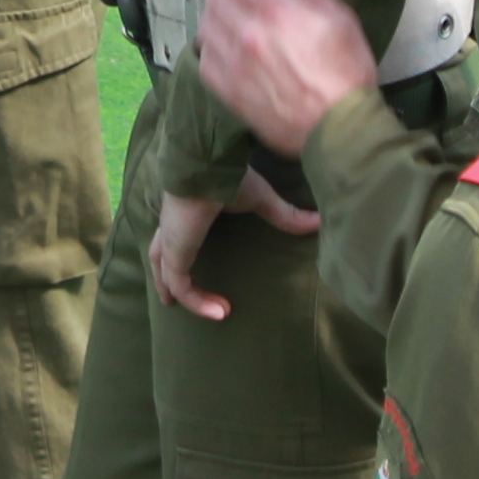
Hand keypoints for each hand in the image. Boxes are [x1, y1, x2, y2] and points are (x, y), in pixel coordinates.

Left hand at [150, 168, 322, 323]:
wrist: (208, 165)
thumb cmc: (229, 175)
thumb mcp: (260, 198)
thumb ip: (285, 214)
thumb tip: (319, 221)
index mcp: (186, 211)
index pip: (174, 234)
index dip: (177, 250)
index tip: (189, 266)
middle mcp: (172, 226)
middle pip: (159, 257)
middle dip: (164, 279)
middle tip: (170, 299)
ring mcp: (170, 240)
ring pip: (168, 275)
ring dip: (184, 297)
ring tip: (213, 314)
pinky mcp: (174, 253)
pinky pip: (182, 286)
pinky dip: (197, 302)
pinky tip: (220, 313)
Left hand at [190, 0, 378, 159]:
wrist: (340, 129)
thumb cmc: (347, 70)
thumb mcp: (339, 18)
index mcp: (277, 11)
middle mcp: (248, 34)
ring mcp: (235, 65)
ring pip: (206, 25)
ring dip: (213, 14)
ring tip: (227, 16)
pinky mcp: (229, 93)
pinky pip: (205, 62)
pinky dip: (211, 49)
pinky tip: (224, 49)